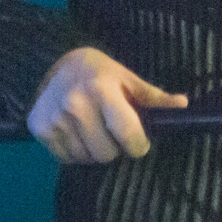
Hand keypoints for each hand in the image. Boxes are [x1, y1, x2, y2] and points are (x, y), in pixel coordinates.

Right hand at [29, 47, 186, 162]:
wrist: (54, 62)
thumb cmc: (99, 72)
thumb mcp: (127, 79)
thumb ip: (153, 97)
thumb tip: (182, 104)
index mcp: (101, 90)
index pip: (128, 135)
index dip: (138, 145)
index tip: (137, 141)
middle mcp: (75, 104)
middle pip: (106, 154)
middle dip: (114, 148)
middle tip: (111, 132)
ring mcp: (55, 117)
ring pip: (85, 159)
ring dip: (93, 151)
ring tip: (93, 130)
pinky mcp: (39, 128)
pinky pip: (65, 158)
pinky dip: (74, 151)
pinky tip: (76, 133)